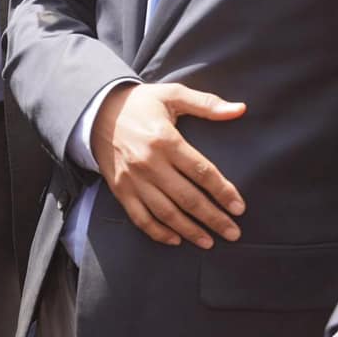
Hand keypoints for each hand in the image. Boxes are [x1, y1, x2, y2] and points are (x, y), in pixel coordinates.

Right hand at [92, 83, 246, 247]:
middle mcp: (149, 163)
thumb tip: (240, 110)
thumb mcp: (172, 94)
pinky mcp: (120, 189)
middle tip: (233, 233)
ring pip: (166, 213)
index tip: (239, 207)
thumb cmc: (140, 104)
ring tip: (209, 241)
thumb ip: (207, 104)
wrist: (97, 112)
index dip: (223, 192)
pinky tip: (175, 240)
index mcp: (165, 140)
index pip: (202, 172)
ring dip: (189, 230)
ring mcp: (133, 179)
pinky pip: (140, 217)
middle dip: (213, 218)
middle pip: (188, 198)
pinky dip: (157, 232)